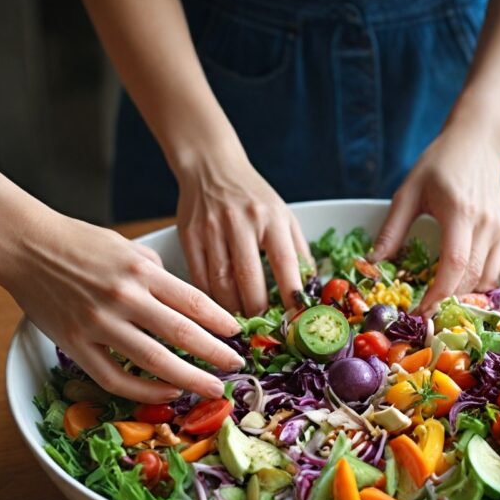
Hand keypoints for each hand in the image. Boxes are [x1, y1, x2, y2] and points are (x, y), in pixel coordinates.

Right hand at [0, 210, 244, 402]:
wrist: (23, 244)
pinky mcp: (75, 344)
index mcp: (141, 270)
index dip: (221, 322)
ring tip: (212, 387)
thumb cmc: (77, 242)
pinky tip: (167, 391)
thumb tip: (181, 297)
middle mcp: (124, 296)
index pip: (194, 301)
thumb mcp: (126, 246)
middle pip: (183, 334)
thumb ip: (155, 271)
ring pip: (154, 361)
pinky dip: (145, 389)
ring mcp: (99, 322)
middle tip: (236, 367)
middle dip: (216, 354)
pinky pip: (115, 377)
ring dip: (189, 378)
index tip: (237, 334)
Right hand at [175, 146, 311, 314]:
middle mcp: (241, 222)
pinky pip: (198, 276)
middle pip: (249, 279)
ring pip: (221, 282)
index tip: (296, 320)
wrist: (211, 166)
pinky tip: (215, 312)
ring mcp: (212, 228)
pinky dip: (208, 299)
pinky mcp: (189, 235)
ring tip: (240, 327)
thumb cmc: (253, 196)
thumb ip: (298, 250)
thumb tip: (310, 289)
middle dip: (258, 311)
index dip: (291, 297)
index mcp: (271, 217)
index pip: (285, 264)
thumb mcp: (284, 215)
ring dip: (231, 311)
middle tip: (263, 333)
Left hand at [371, 123, 499, 313]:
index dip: (438, 293)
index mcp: (459, 212)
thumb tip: (373, 262)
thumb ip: (392, 229)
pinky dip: (474, 285)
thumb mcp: (408, 192)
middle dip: (446, 302)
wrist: (478, 143)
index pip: (455, 263)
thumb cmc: (439, 163)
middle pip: (470, 277)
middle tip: (422, 317)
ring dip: (461, 297)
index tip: (420, 311)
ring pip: (484, 279)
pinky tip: (454, 289)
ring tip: (435, 306)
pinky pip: (492, 270)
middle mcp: (485, 224)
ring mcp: (498, 230)